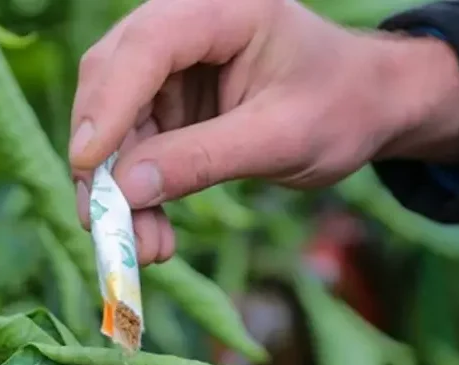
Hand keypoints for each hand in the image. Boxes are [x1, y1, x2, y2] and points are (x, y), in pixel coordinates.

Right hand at [69, 0, 458, 264]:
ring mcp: (174, 66)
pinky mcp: (170, 101)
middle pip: (113, 80)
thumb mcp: (282, 139)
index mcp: (225, 10)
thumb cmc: (343, 107)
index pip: (147, 46)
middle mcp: (187, 26)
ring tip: (143, 248)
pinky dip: (138, 192)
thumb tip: (128, 190)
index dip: (109, 104)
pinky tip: (154, 234)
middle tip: (105, 224)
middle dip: (104, 157)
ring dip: (119, 188)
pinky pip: (134, 146)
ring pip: (115, 122)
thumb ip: (205, 159)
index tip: (88, 165)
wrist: (370, 108)